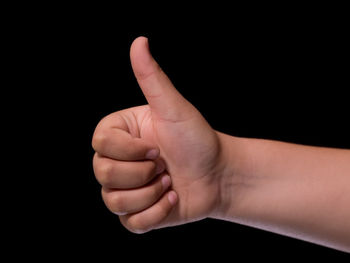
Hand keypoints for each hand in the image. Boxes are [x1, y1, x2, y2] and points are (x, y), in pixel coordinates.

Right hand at [92, 37, 226, 232]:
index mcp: (120, 135)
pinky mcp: (136, 213)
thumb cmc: (197, 138)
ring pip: (114, 201)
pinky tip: (171, 198)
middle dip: (142, 172)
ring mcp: (125, 189)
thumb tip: (139, 41)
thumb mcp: (174, 107)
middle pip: (103, 174)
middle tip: (165, 164)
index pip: (100, 145)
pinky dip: (156, 213)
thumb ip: (152, 77)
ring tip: (169, 181)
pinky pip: (130, 222)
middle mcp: (118, 161)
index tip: (157, 146)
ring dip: (150, 193)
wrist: (218, 173)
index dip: (130, 150)